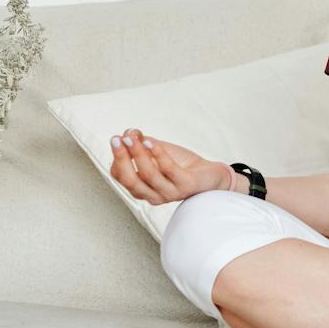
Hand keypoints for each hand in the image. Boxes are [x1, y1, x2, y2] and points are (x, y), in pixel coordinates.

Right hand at [108, 128, 229, 203]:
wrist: (211, 175)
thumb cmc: (183, 166)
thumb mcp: (158, 152)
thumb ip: (142, 143)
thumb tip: (128, 132)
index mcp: (143, 189)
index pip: (120, 176)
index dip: (117, 157)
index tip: (117, 138)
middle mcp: (153, 195)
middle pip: (130, 180)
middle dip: (121, 158)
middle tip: (117, 139)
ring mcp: (170, 193)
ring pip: (148, 174)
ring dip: (138, 153)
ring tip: (132, 137)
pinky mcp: (186, 186)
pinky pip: (169, 169)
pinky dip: (157, 154)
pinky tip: (150, 142)